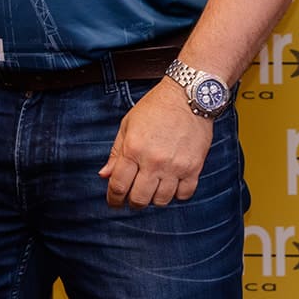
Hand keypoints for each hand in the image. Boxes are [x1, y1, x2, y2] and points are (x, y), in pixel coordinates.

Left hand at [98, 79, 212, 209]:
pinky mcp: (194, 167)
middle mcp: (153, 160)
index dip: (113, 199)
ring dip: (155, 198)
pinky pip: (184, 195)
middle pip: (139, 199)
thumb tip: (104, 175)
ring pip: (161, 201)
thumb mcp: (128, 124)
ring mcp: (175, 166)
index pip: (118, 186)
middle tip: (133, 197)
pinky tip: (172, 184)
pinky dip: (177, 194)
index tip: (114, 202)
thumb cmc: (155, 107)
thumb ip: (116, 152)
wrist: (188, 95)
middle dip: (133, 202)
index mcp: (133, 149)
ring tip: (154, 187)